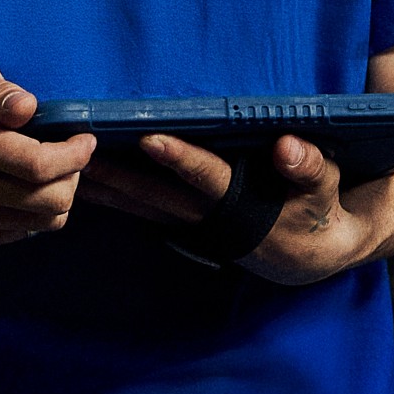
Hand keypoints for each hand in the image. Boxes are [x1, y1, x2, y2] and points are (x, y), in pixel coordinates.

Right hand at [0, 63, 93, 245]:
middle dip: (74, 176)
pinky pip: (31, 230)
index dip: (75, 155)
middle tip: (70, 155)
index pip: (39, 165)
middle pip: (51, 200)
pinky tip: (29, 187)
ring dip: (62, 195)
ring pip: (47, 221)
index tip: (86, 139)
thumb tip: (27, 109)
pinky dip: (41, 211)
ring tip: (53, 171)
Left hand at [76, 131, 393, 285]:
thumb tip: (287, 147)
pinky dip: (114, 199)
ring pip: (143, 206)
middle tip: (80, 152)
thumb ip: (308, 168)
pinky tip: (86, 183)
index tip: (150, 139)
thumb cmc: (321, 209)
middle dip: (119, 175)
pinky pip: (141, 211)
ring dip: (107, 189)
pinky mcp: (185, 223)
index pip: (210, 179)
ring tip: (67, 166)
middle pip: (159, 195)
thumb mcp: (327, 188)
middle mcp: (213, 217)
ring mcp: (195, 223)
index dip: (181, 161)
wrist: (312, 254)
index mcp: (248, 204)